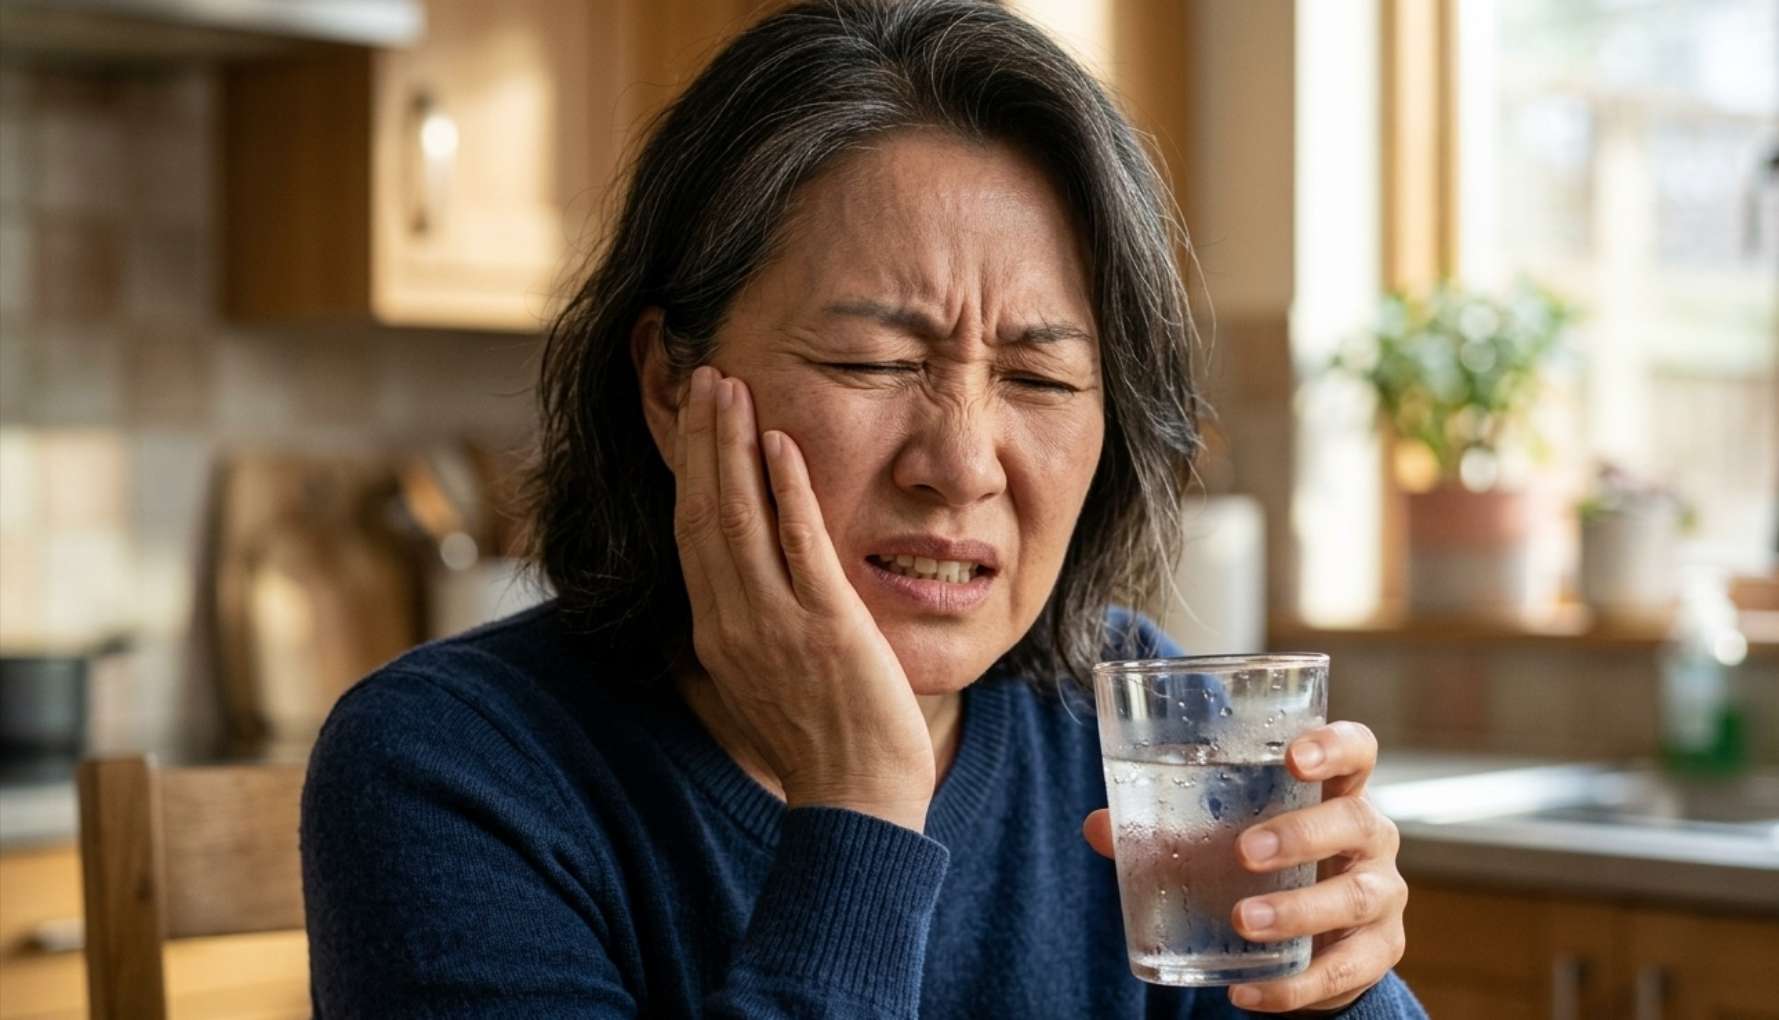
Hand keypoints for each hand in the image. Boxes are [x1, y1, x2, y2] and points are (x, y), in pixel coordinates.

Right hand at [673, 365, 935, 830]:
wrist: (857, 800)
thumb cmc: (823, 740)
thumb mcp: (766, 676)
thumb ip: (752, 622)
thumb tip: (743, 581)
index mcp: (717, 632)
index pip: (691, 533)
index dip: (689, 470)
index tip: (690, 418)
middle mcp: (734, 622)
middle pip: (704, 513)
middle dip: (703, 440)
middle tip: (705, 377)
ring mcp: (776, 624)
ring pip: (739, 518)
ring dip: (733, 447)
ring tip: (731, 388)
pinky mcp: (826, 627)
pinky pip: (799, 546)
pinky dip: (785, 491)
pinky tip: (781, 444)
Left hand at [1082, 721, 1406, 1012]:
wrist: (1315, 941)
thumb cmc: (1267, 864)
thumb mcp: (1225, 837)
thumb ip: (1168, 828)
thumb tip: (1097, 826)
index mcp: (1335, 790)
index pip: (1357, 749)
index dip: (1334, 746)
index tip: (1294, 757)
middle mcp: (1370, 836)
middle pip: (1356, 821)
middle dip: (1301, 835)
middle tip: (1244, 852)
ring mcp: (1382, 894)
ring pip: (1353, 898)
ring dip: (1296, 911)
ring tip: (1242, 919)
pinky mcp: (1377, 952)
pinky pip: (1342, 971)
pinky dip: (1292, 986)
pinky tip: (1246, 991)